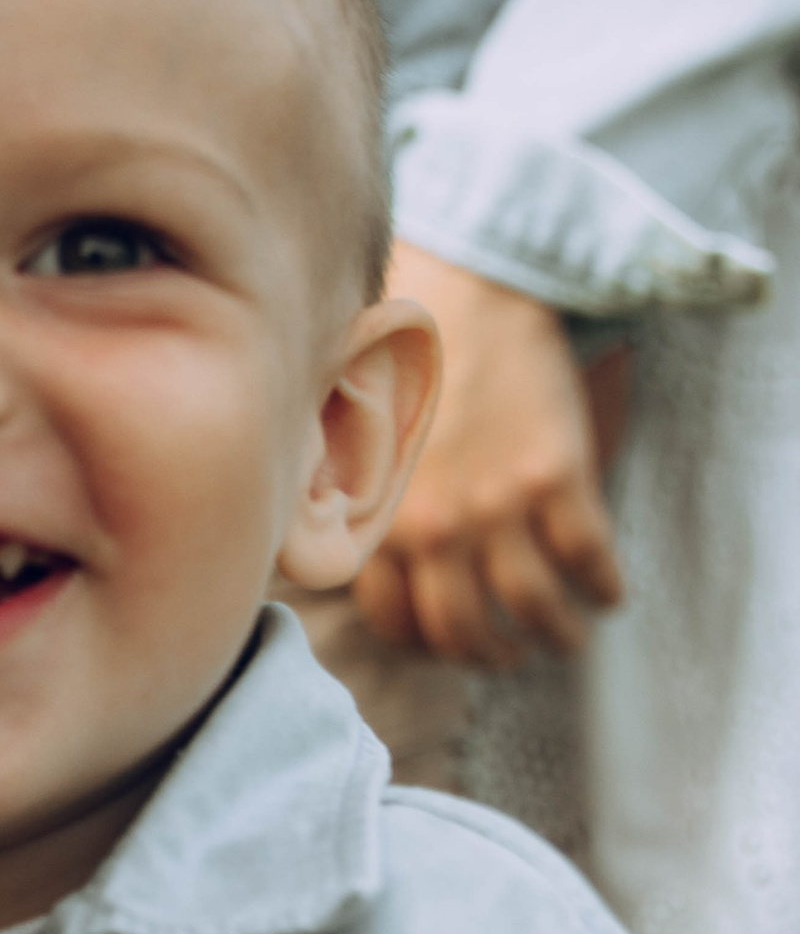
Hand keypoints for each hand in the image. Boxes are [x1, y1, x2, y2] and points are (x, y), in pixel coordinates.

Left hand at [356, 243, 627, 666]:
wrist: (465, 280)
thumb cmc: (399, 346)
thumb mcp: (343, 434)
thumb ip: (339, 498)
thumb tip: (324, 549)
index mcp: (374, 516)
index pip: (396, 622)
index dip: (427, 642)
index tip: (450, 638)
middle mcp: (428, 524)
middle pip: (462, 631)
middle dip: (490, 653)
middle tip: (510, 651)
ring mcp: (494, 505)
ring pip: (531, 609)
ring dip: (555, 635)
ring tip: (566, 635)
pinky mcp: (554, 476)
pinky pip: (588, 560)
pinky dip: (604, 589)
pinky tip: (608, 592)